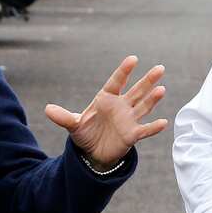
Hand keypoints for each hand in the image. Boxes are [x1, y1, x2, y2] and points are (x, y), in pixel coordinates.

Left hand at [44, 55, 167, 167]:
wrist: (93, 153)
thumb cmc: (85, 134)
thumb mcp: (73, 125)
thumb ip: (63, 117)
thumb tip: (47, 109)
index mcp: (106, 99)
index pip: (116, 82)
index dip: (124, 71)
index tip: (133, 59)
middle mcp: (120, 106)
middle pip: (136, 91)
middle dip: (148, 80)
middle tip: (160, 68)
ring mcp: (128, 120)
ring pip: (143, 106)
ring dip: (152, 99)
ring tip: (161, 89)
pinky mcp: (132, 134)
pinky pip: (144, 130)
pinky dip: (153, 127)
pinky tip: (164, 122)